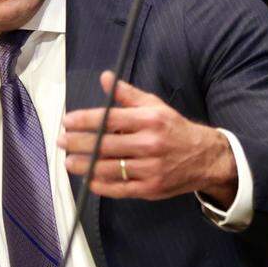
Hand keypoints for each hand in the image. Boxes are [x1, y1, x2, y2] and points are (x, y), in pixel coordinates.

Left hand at [58, 71, 237, 204]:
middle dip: (79, 143)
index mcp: (150, 120)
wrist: (206, 158)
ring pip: (110, 168)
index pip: (110, 119)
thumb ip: (128, 95)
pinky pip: (121, 188)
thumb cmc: (175, 129)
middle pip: (106, 144)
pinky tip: (89, 179)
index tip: (67, 121)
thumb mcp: (156, 107)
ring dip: (85, 165)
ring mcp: (151, 168)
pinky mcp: (151, 188)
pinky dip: (102, 185)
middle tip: (61, 141)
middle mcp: (150, 144)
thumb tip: (105, 78)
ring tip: (69, 162)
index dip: (85, 120)